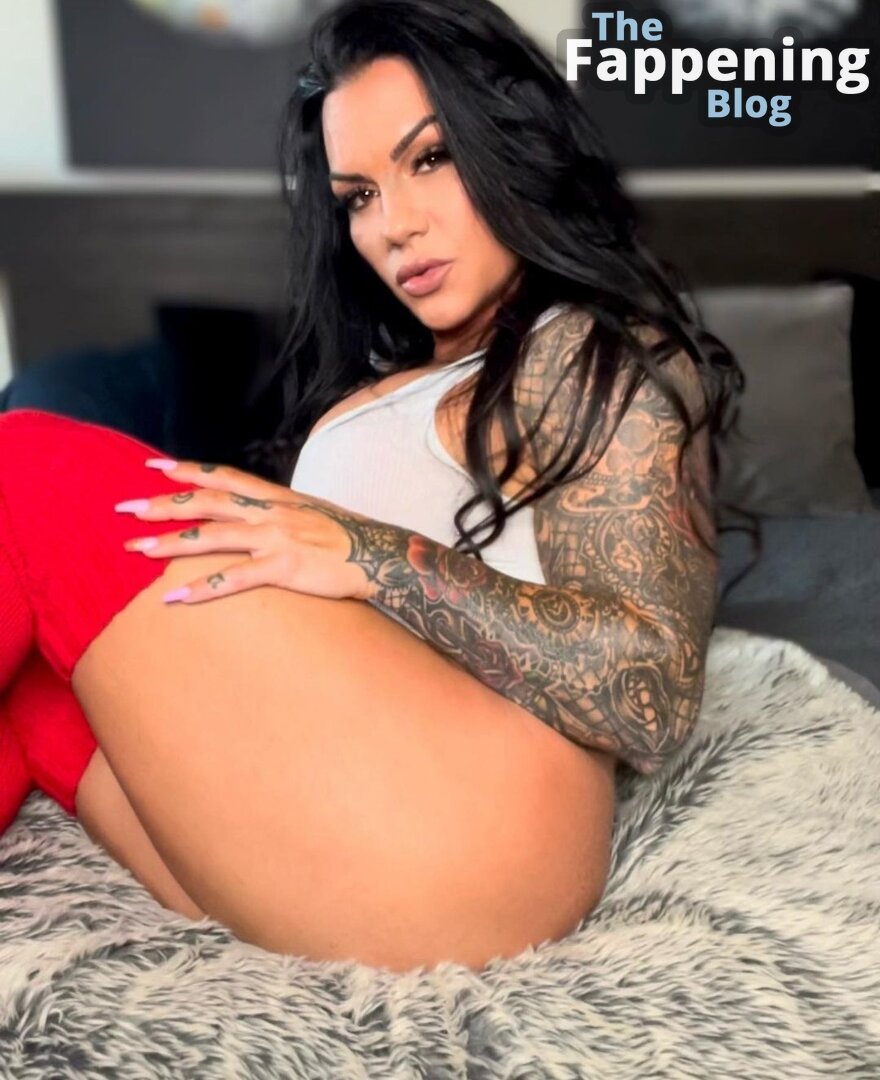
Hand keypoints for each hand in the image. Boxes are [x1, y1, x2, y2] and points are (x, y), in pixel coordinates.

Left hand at [115, 457, 379, 603]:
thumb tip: (255, 516)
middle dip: (163, 504)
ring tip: (137, 548)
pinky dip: (203, 588)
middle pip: (207, 502)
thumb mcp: (312, 514)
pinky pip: (236, 578)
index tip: (154, 467)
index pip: (224, 477)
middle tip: (126, 508)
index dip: (188, 471)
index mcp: (277, 497)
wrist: (381, 555)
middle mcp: (271, 511)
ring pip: (213, 536)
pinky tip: (175, 598)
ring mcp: (277, 538)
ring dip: (171, 542)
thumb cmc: (348, 538)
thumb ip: (280, 513)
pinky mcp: (285, 567)